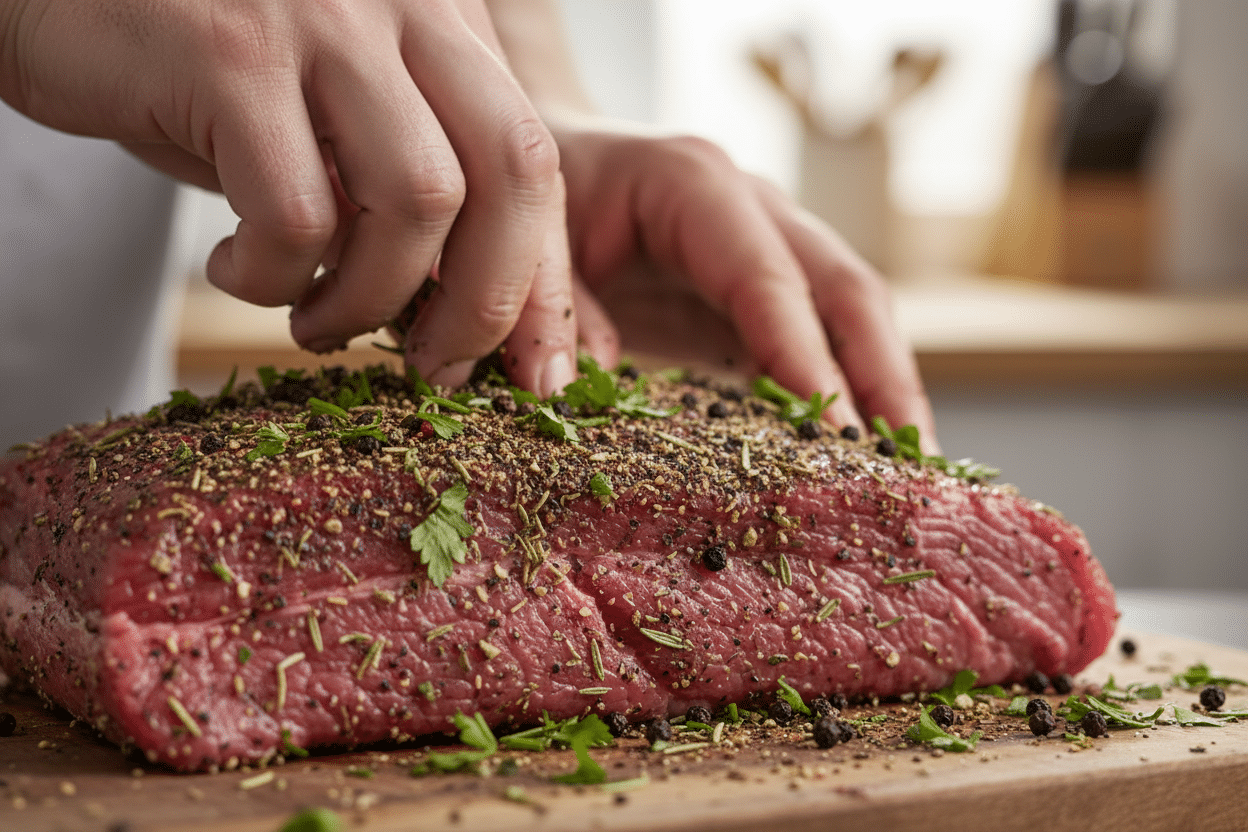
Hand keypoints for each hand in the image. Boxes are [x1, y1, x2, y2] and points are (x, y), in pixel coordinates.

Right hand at [0, 0, 578, 394]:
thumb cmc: (208, 74)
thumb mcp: (334, 124)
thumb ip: (410, 196)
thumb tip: (481, 327)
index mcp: (445, 19)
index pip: (534, 162)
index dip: (546, 282)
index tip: (541, 375)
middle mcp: (405, 2)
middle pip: (512, 172)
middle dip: (487, 302)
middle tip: (436, 366)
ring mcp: (322, 19)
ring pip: (417, 200)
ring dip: (367, 299)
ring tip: (312, 320)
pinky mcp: (229, 52)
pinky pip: (296, 214)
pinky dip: (269, 276)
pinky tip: (230, 267)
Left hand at [553, 124, 937, 447]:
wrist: (536, 165)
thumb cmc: (532, 198)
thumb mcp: (524, 239)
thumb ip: (548, 304)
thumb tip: (569, 392)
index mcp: (692, 185)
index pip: (767, 276)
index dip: (805, 355)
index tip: (837, 435)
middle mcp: (749, 208)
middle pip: (845, 290)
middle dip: (884, 378)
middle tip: (908, 467)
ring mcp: (766, 248)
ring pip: (852, 317)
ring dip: (886, 392)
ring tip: (910, 475)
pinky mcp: (760, 295)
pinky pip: (821, 343)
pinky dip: (848, 397)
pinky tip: (859, 457)